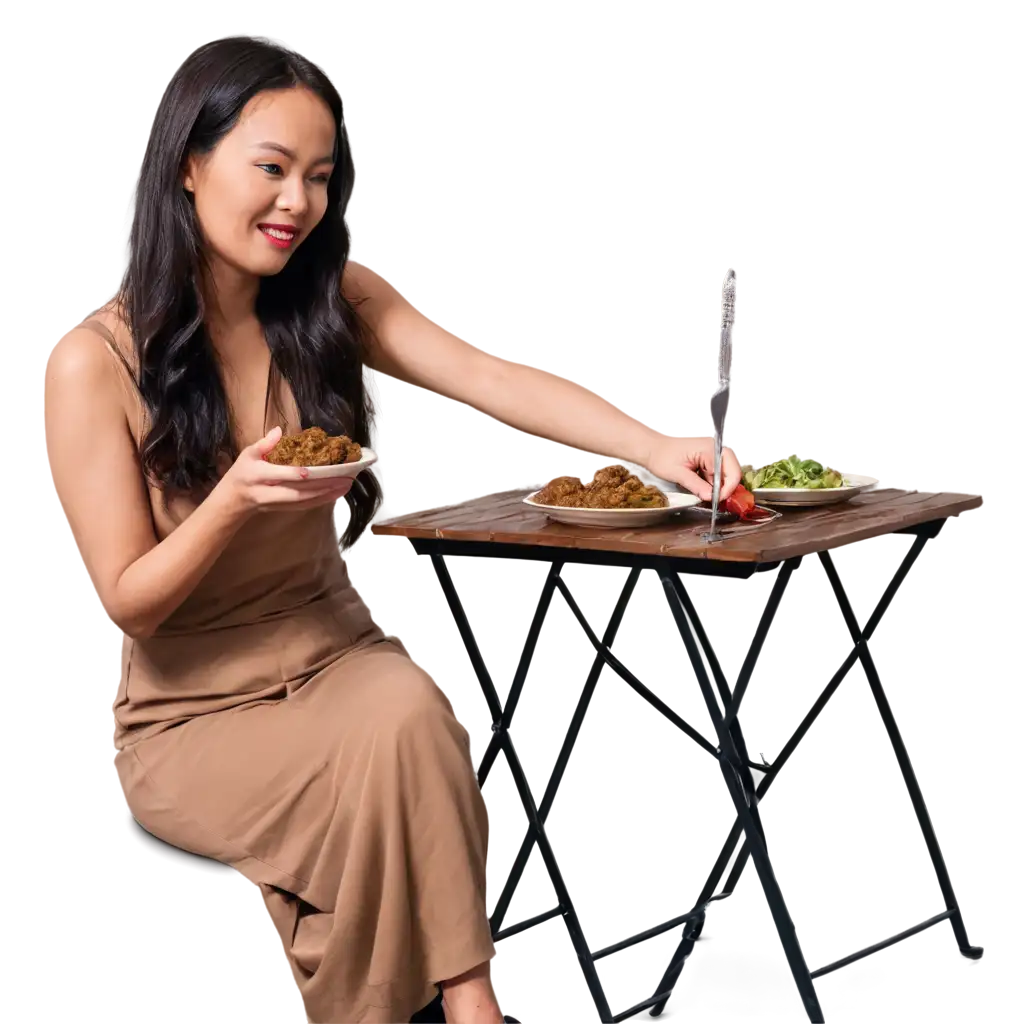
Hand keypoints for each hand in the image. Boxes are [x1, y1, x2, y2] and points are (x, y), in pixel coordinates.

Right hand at [216, 426, 353, 517]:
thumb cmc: (241, 473)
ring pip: (304, 502)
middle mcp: (268, 492)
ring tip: (345, 486)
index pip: (280, 475)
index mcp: (257, 475)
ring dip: (326, 495)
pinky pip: (304, 506)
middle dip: (322, 487)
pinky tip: (335, 495)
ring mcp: (277, 504)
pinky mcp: (283, 509)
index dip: (297, 474)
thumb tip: (279, 430)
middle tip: (343, 479)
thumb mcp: (247, 455)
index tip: (315, 469)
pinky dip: (321, 501)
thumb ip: (264, 443)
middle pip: (298, 492)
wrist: (232, 501)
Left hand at [643, 435, 740, 502]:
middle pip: (733, 471)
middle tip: (713, 500)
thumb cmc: (661, 458)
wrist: (650, 449)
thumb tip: (711, 497)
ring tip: (706, 494)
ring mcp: (713, 452)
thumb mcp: (677, 474)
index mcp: (710, 448)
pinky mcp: (709, 458)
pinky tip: (703, 488)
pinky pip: (718, 472)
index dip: (726, 489)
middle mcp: (716, 448)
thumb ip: (696, 485)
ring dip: (719, 486)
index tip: (715, 501)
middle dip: (725, 488)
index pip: (730, 472)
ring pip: (727, 473)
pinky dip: (714, 483)